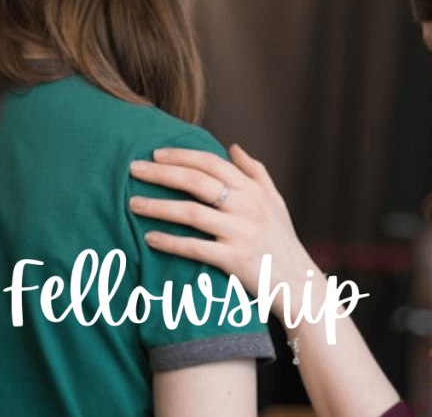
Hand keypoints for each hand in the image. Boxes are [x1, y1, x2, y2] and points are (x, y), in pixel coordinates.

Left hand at [128, 144, 318, 318]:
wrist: (299, 285)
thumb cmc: (282, 241)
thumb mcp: (275, 202)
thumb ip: (255, 172)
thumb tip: (232, 146)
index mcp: (253, 190)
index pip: (212, 163)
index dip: (182, 155)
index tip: (155, 153)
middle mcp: (248, 207)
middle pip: (197, 181)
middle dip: (161, 173)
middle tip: (133, 169)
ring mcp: (241, 233)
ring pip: (191, 213)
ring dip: (158, 206)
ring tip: (132, 203)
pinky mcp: (235, 261)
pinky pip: (195, 248)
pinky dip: (170, 241)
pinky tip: (149, 238)